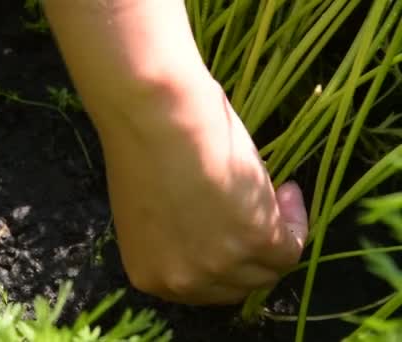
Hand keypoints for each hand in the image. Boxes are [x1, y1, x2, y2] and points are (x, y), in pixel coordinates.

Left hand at [98, 81, 307, 304]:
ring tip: (276, 193)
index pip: (202, 288)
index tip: (234, 229)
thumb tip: (212, 232)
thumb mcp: (154, 211)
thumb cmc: (142, 146)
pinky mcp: (254, 239)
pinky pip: (290, 246)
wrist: (152, 116)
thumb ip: (179, 236)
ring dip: (278, 233)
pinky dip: (296, 219)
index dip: (225, 258)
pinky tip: (287, 189)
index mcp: (150, 275)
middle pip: (237, 285)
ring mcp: (219, 265)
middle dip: (251, 252)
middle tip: (261, 213)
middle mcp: (182, 281)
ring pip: (267, 269)